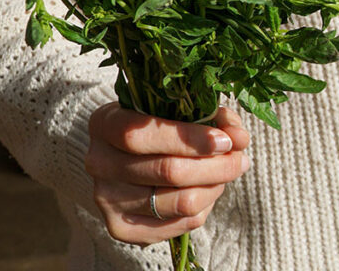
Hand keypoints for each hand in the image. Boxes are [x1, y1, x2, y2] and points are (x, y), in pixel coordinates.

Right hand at [84, 102, 250, 245]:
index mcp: (106, 124)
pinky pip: (180, 224)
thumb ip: (212, 118)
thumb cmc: (162, 126)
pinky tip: (208, 189)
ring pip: (180, 201)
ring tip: (227, 172)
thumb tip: (239, 138)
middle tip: (240, 158)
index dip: (189, 139)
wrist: (131, 159)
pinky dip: (206, 206)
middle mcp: (99, 162)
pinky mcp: (121, 228)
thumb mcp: (181, 111)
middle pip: (168, 171)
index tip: (225, 140)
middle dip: (217, 166)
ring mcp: (107, 199)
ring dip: (215, 186)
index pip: (141, 135)